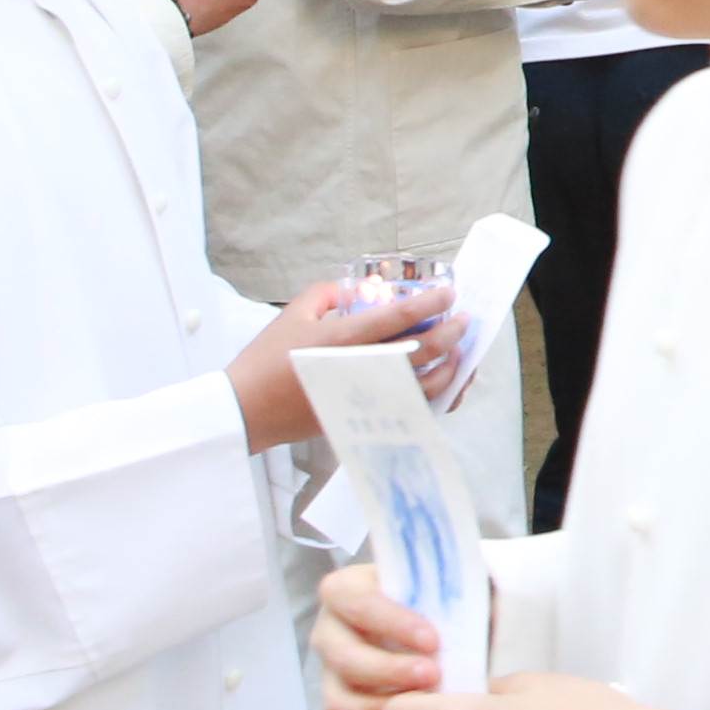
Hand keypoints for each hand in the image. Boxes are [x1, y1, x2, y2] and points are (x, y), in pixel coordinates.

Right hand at [231, 274, 460, 452]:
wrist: (245, 411)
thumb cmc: (266, 359)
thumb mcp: (294, 313)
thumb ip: (331, 293)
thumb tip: (366, 289)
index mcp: (341, 339)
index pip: (397, 318)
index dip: (430, 303)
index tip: (449, 293)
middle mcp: (359, 368)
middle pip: (419, 350)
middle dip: (450, 333)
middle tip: (464, 320)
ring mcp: (363, 398)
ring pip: (422, 386)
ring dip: (448, 367)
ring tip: (458, 352)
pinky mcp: (362, 419)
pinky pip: (408, 409)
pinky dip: (430, 397)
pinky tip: (439, 382)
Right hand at [314, 557, 446, 709]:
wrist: (443, 636)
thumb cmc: (444, 603)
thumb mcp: (453, 586)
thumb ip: (461, 590)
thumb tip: (491, 605)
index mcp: (346, 591)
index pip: (354, 601)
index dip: (390, 622)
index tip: (433, 640)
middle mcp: (330, 633)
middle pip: (344, 657)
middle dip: (388, 669)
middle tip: (433, 675)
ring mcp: (332, 675)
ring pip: (340, 701)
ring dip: (383, 707)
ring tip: (425, 705)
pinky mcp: (344, 709)